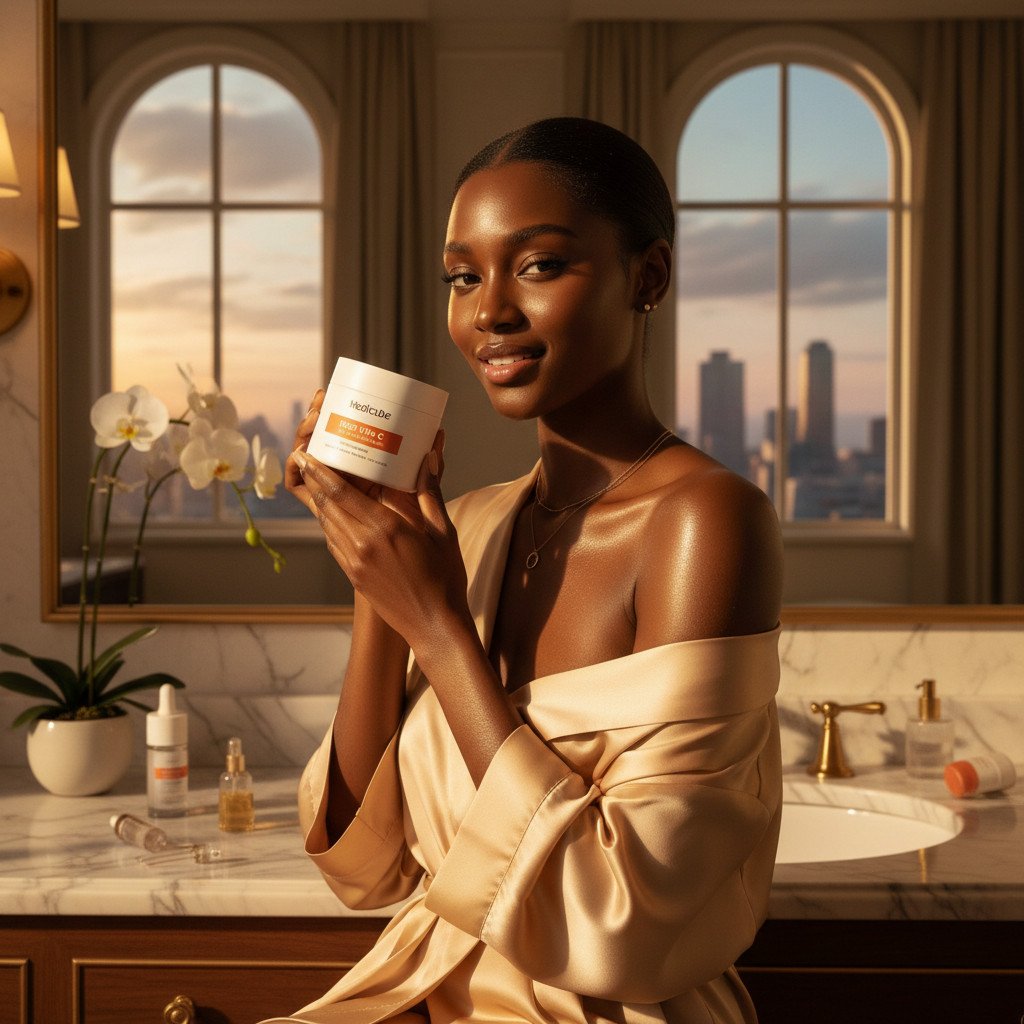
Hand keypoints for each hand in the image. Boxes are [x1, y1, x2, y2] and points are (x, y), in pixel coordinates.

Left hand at [290, 431, 470, 652]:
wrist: (434, 626)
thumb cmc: (445, 578)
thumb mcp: (443, 532)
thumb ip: (430, 492)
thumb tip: (429, 456)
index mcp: (385, 529)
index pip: (341, 493)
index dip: (320, 471)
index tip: (306, 454)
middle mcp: (362, 544)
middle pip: (326, 505)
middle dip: (312, 480)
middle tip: (303, 459)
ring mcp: (354, 562)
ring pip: (327, 524)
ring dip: (318, 501)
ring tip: (314, 481)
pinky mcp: (353, 576)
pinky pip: (333, 542)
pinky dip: (329, 523)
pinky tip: (332, 513)